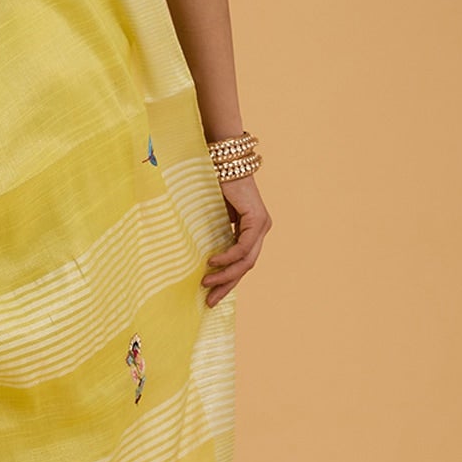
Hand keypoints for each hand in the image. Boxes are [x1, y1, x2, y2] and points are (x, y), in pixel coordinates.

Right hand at [202, 171, 271, 306]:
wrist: (222, 160)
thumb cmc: (213, 185)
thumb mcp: (213, 217)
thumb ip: (214, 235)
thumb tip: (200, 259)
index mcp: (251, 230)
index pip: (242, 263)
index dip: (227, 281)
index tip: (212, 295)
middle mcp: (260, 230)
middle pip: (246, 266)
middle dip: (227, 285)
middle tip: (210, 301)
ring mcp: (261, 225)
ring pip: (246, 261)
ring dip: (226, 275)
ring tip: (207, 284)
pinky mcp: (257, 219)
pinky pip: (243, 247)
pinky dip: (228, 257)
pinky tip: (213, 262)